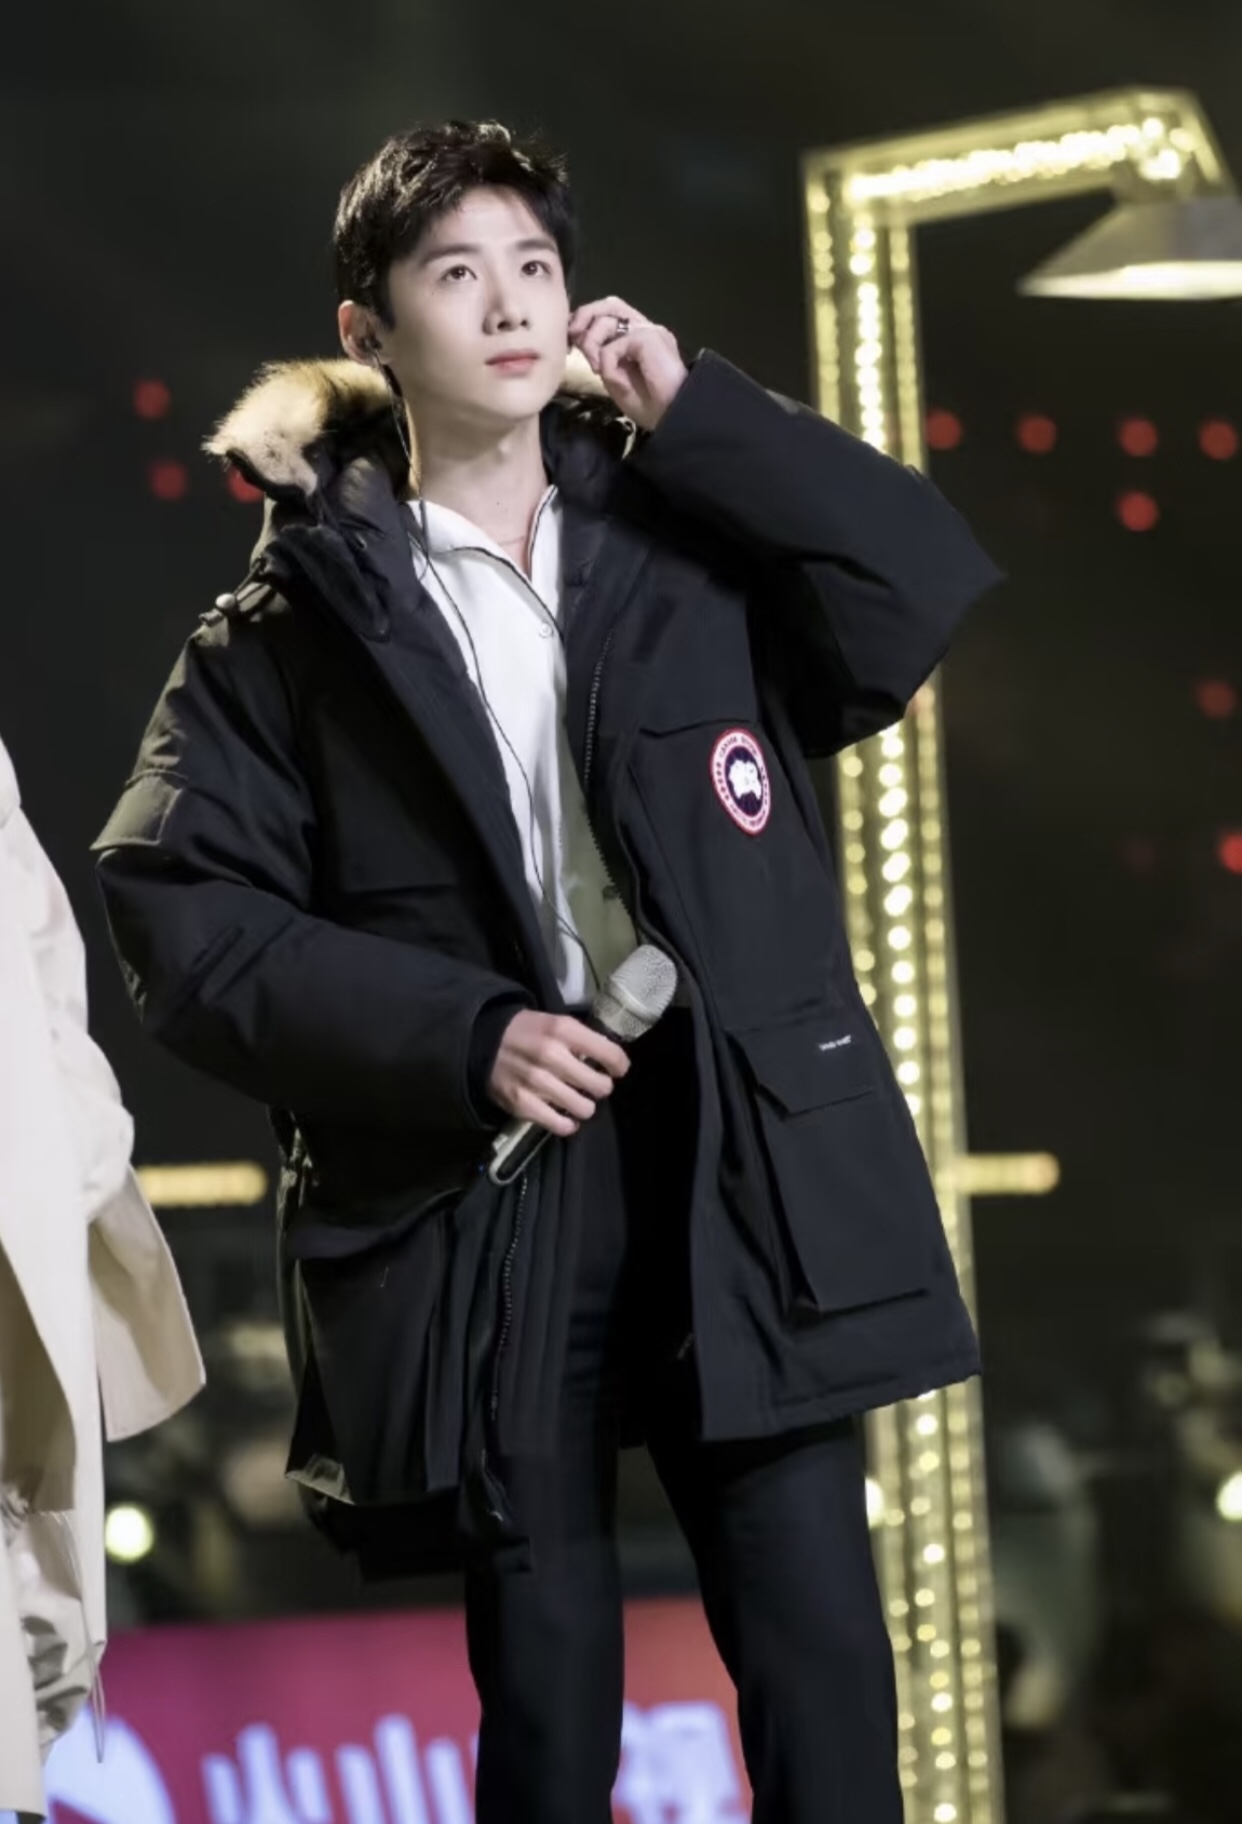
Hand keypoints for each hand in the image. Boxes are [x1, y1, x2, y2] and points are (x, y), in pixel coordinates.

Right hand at [489, 1010, 629, 1136]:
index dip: (619, 1066)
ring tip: (576, 1098)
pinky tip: (564, 1116)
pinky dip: (567, 1124)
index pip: (611, 1055)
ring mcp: (537, 1083)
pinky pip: (561, 1125)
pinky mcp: (523, 1105)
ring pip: (585, 1109)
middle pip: (601, 1087)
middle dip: (601, 1087)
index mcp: (563, 1031)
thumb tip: (612, 1061)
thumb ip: (582, 1040)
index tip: (616, 1070)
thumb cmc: (526, 1032)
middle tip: (592, 1084)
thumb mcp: (555, 1022)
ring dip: (584, 1105)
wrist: (481, 1041)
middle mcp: (552, 1056)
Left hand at [569, 296, 687, 432]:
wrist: (673, 417)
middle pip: (609, 305)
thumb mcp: (615, 379)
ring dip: (592, 344)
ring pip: (607, 318)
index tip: (572, 340)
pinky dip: (607, 364)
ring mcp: (648, 330)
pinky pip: (613, 345)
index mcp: (638, 337)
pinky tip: (617, 380)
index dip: (587, 320)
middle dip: (584, 316)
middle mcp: (645, 328)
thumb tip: (580, 340)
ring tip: (597, 370)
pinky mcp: (649, 338)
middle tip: (573, 338)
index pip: (610, 313)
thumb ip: (600, 357)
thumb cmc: (650, 406)